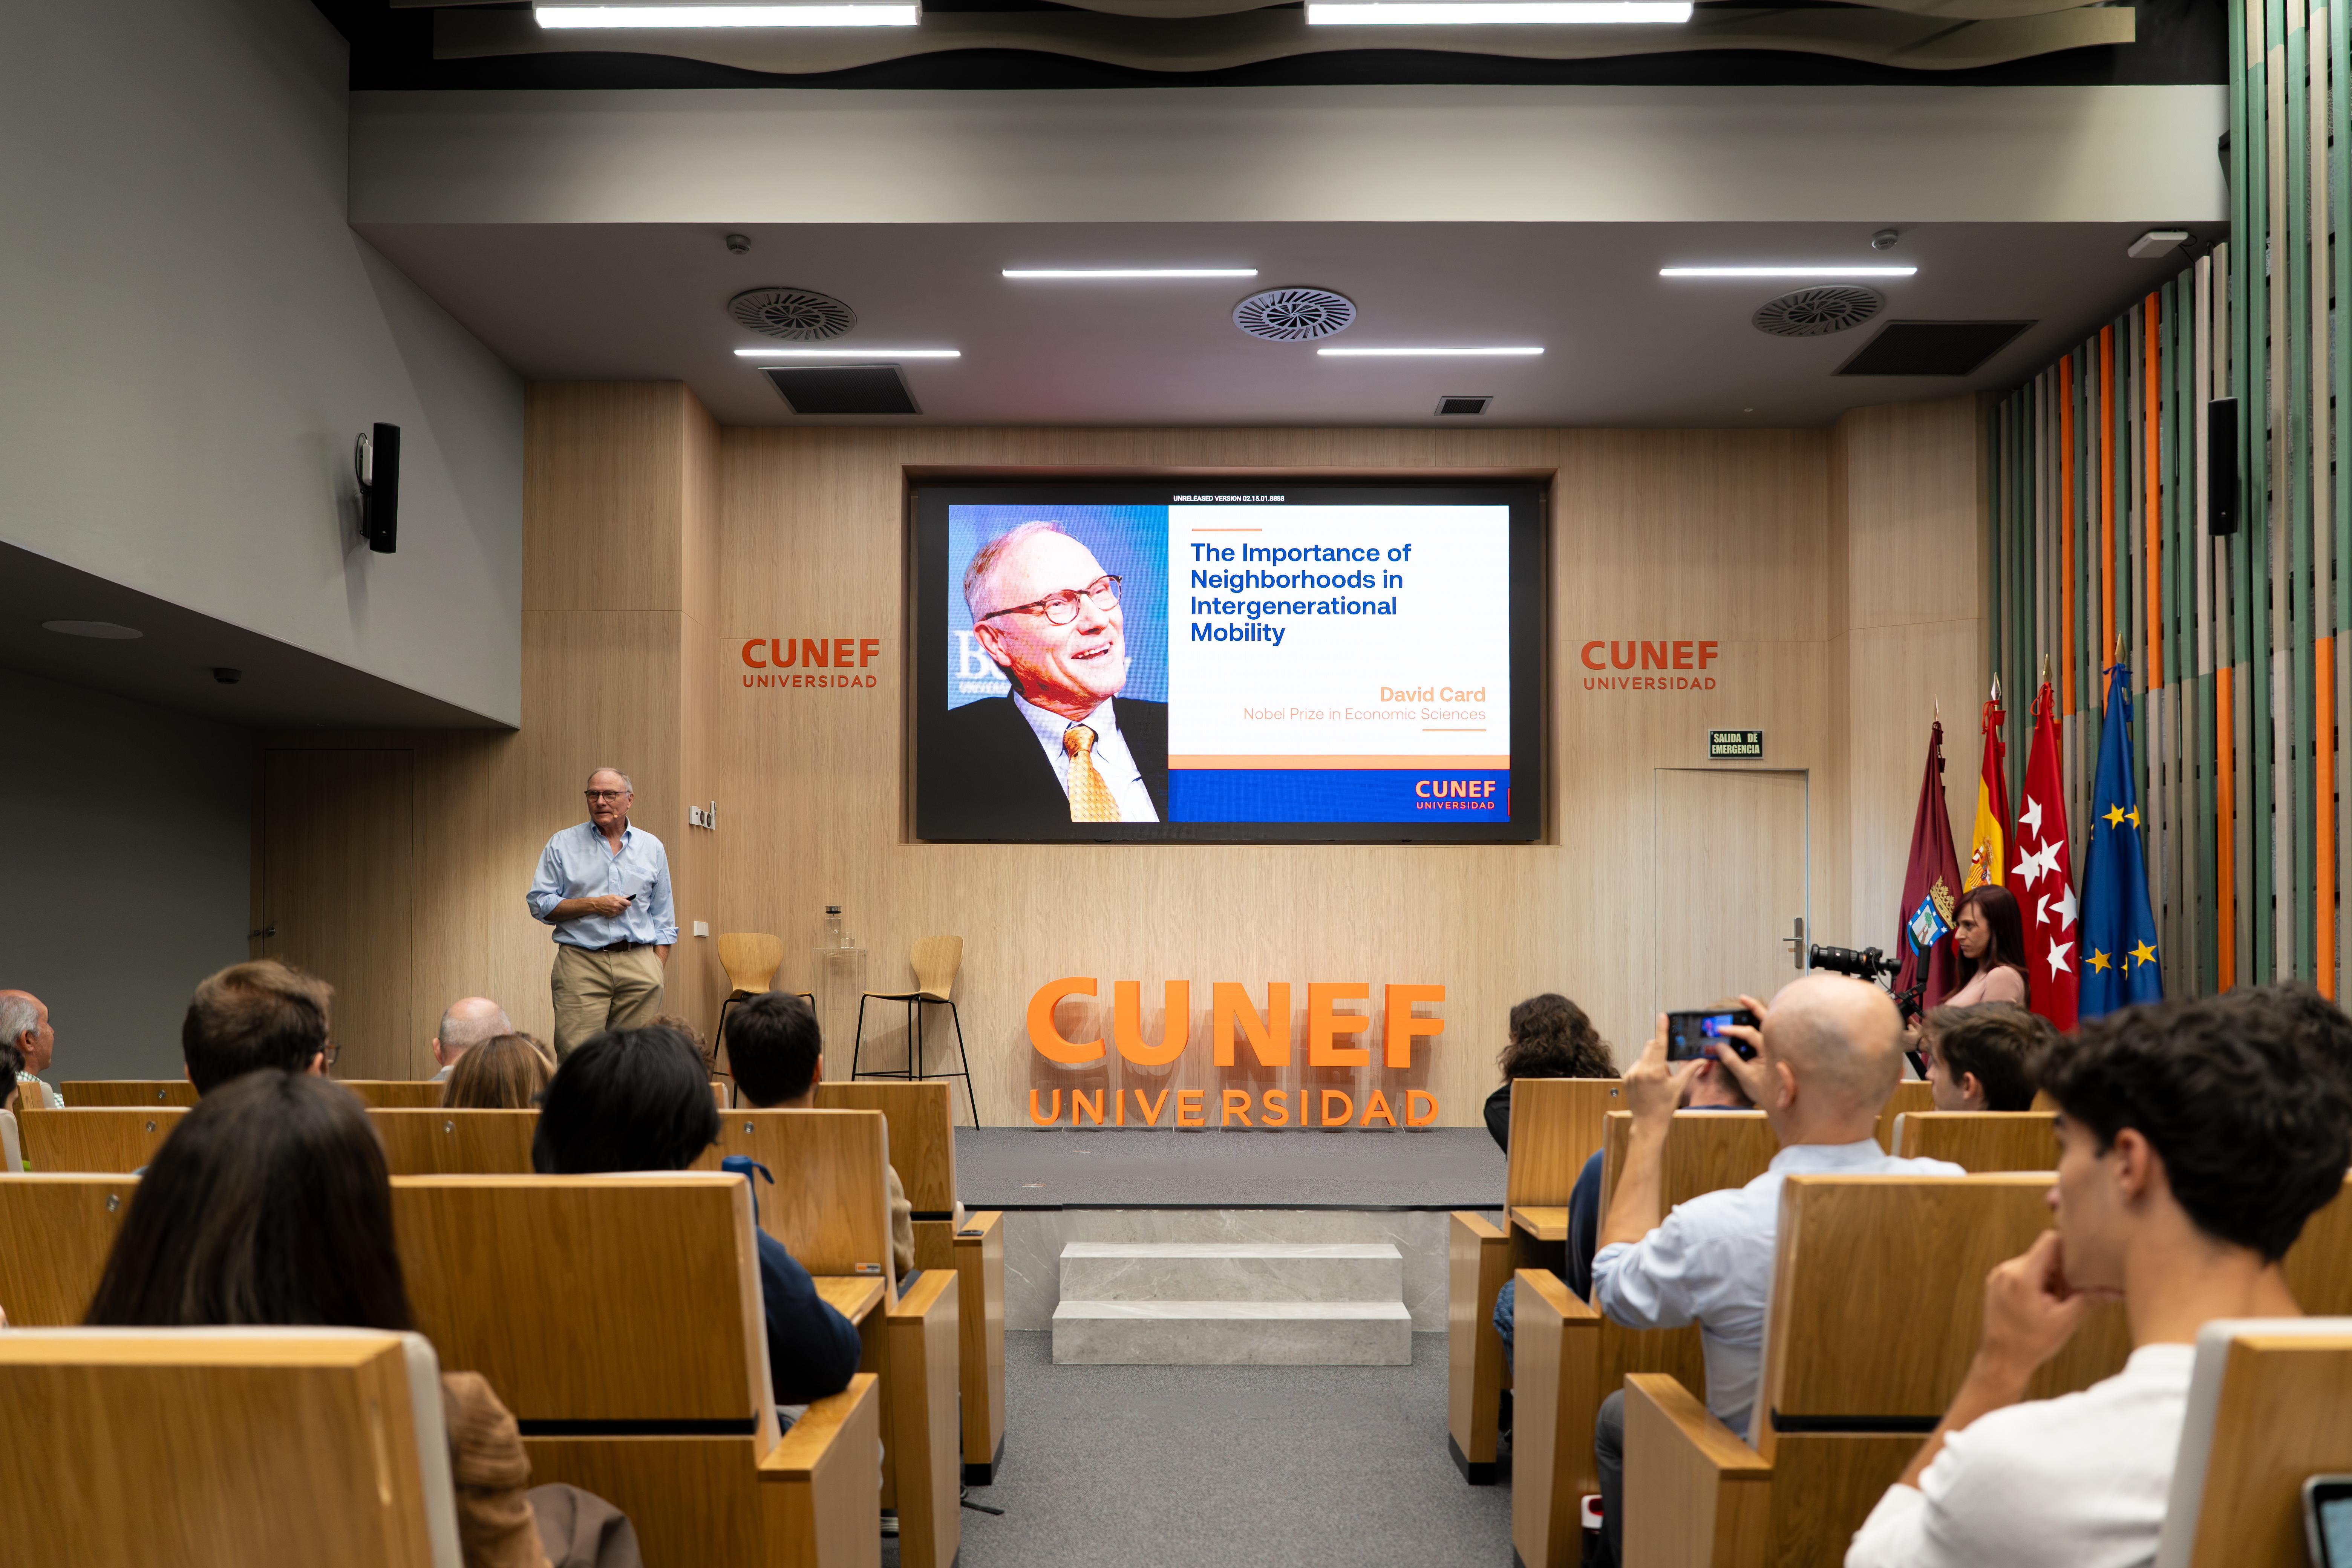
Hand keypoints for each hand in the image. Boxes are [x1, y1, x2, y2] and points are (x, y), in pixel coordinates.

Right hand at [587, 894, 629, 916]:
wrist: (597, 904)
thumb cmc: (604, 899)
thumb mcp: (613, 896)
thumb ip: (621, 897)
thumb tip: (628, 897)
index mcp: (617, 900)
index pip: (628, 903)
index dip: (628, 903)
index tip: (628, 903)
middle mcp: (616, 906)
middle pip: (625, 908)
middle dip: (624, 906)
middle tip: (620, 904)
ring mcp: (614, 911)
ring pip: (622, 911)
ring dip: (620, 909)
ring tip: (615, 907)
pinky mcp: (612, 915)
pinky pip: (617, 914)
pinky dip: (616, 912)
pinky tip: (613, 909)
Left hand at [1624, 1014, 1701, 1125]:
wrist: (1648, 1123)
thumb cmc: (1665, 1106)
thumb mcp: (1678, 1087)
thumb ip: (1689, 1070)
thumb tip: (1702, 1058)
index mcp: (1655, 1071)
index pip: (1659, 1044)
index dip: (1661, 1029)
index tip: (1663, 1016)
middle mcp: (1640, 1070)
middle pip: (1651, 1047)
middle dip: (1660, 1050)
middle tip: (1667, 1065)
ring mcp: (1631, 1073)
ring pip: (1644, 1056)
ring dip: (1653, 1061)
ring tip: (1658, 1080)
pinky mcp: (1626, 1077)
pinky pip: (1637, 1065)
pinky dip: (1645, 1068)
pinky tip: (1649, 1083)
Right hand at [1706, 994, 1778, 1106]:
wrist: (1786, 1104)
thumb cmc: (1768, 1092)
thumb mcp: (1746, 1078)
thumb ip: (1732, 1061)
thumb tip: (1718, 1046)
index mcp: (1769, 1050)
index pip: (1749, 1033)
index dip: (1733, 1030)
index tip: (1719, 1031)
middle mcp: (1776, 1045)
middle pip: (1766, 1020)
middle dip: (1753, 1008)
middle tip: (1741, 998)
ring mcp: (1778, 1048)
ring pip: (1770, 1024)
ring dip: (1759, 1013)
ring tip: (1747, 1002)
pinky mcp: (1776, 1052)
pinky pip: (1770, 1034)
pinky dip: (1763, 1025)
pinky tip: (1756, 1021)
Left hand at [1974, 1229, 2106, 1385]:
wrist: (2002, 1360)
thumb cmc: (2033, 1343)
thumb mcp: (2066, 1321)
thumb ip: (2090, 1299)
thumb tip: (2117, 1290)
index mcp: (2022, 1275)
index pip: (2050, 1240)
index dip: (2069, 1250)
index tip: (2080, 1268)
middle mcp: (2006, 1269)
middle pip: (2044, 1254)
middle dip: (2060, 1271)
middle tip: (2067, 1295)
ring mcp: (1998, 1275)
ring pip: (2034, 1263)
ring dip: (2049, 1278)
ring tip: (2053, 1303)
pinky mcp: (1995, 1282)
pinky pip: (2022, 1271)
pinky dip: (2036, 1282)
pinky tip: (2040, 1305)